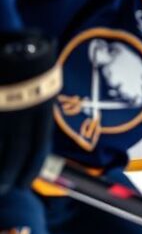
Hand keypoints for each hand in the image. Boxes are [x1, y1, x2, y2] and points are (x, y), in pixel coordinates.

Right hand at [0, 32, 59, 194]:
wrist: (16, 45)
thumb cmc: (31, 63)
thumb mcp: (44, 88)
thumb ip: (38, 113)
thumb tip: (36, 136)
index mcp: (41, 112)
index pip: (38, 150)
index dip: (31, 169)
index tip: (24, 182)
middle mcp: (23, 117)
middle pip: (16, 156)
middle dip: (10, 176)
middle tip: (5, 188)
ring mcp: (4, 115)